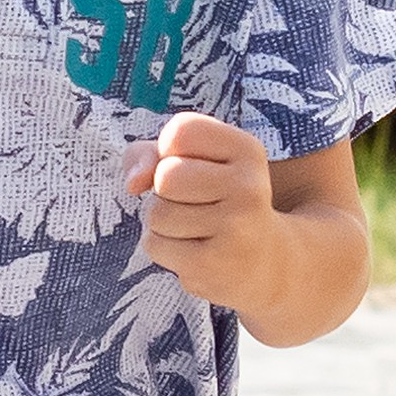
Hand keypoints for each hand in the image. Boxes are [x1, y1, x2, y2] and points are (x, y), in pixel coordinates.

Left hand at [124, 112, 281, 314]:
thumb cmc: (217, 201)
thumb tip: (132, 183)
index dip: (171, 150)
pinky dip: (164, 249)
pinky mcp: (213, 265)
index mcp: (248, 150)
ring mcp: (235, 228)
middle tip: (196, 204)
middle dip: (165, 192)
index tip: (196, 167)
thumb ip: (151, 153)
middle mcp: (248, 186)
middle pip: (165, 175)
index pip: (181, 131)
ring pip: (156, 214)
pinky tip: (195, 252)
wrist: (263, 263)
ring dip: (163, 224)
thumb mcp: (194, 162)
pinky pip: (154, 245)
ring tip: (197, 230)